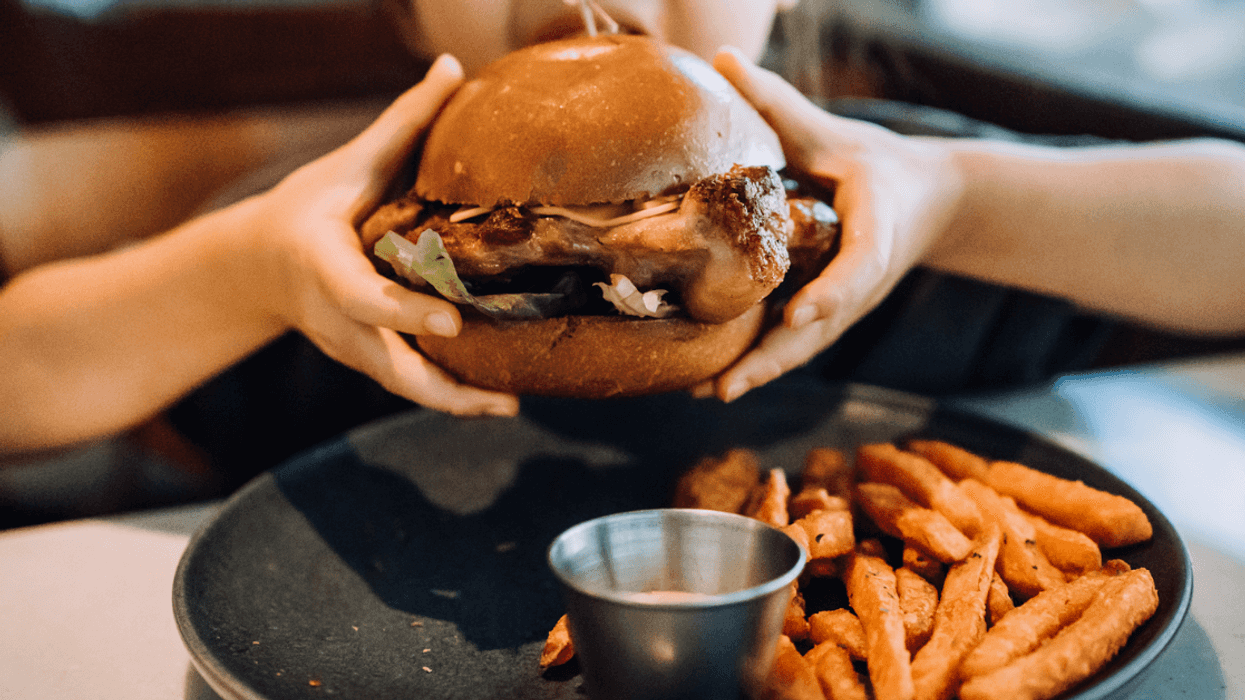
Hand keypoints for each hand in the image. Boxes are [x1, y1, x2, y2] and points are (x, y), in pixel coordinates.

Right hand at [246, 55, 519, 417]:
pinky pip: (409, 384)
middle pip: (389, 366)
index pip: (365, 299)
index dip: (406, 313)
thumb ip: (402, 123)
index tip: (450, 320)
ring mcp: (352, 347)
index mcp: (327, 269)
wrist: (259, 265)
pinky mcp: (367, 360)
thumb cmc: (309, 209)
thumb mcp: (349, 164)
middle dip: (441, 387)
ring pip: (403, 386)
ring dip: (455, 402)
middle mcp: (339, 320)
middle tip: (500, 398)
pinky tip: (497, 396)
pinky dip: (449, 394)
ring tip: (510, 404)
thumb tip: (450, 68)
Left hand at [696, 48, 963, 401]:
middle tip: (728, 386)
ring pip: (803, 346)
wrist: (931, 202)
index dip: (834, 291)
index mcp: (876, 232)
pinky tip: (713, 381)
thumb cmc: (878, 166)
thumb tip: (724, 61)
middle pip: (821, 328)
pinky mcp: (831, 313)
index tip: (805, 310)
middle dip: (774, 358)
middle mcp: (861, 280)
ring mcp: (846, 304)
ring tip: (708, 394)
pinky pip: (794, 343)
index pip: (860, 266)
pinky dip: (760, 362)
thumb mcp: (837, 135)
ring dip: (759, 372)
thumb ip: (781, 106)